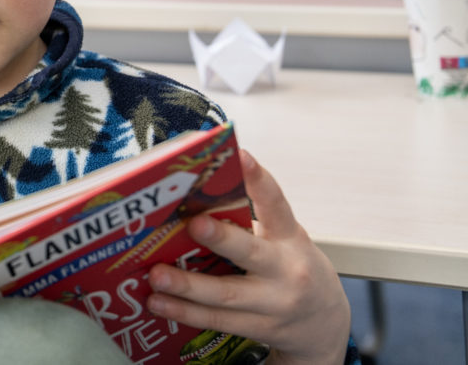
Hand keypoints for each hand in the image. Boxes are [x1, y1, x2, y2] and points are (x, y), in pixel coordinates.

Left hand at [146, 150, 350, 364]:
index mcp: (290, 237)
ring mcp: (274, 304)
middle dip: (221, 238)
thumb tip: (195, 193)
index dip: (259, 179)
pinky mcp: (260, 329)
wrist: (327, 324)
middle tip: (194, 224)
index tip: (241, 156)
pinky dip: (185, 313)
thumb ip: (250, 218)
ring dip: (187, 286)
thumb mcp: (284, 237)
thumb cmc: (292, 266)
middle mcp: (286, 270)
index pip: (277, 204)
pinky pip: (218, 321)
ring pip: (226, 295)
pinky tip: (158, 303)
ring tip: (156, 274)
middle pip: (250, 253)